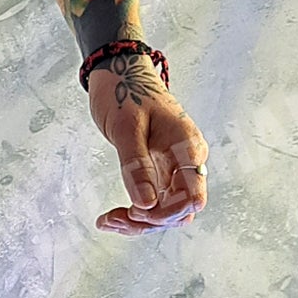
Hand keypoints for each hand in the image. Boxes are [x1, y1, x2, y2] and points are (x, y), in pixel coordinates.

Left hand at [87, 52, 209, 235]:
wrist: (119, 74)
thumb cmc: (125, 93)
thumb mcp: (126, 129)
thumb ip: (137, 167)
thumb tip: (147, 205)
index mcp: (187, 149)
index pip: (191, 198)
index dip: (165, 213)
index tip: (134, 210)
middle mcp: (186, 162)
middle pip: (179, 211)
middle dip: (148, 222)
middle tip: (111, 218)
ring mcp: (173, 168)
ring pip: (165, 211)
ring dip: (138, 223)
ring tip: (106, 221)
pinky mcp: (158, 171)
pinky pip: (153, 203)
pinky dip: (133, 214)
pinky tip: (108, 218)